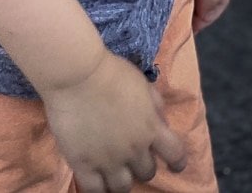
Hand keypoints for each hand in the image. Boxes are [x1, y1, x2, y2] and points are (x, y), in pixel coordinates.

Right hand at [41, 50, 185, 192]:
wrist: (76, 73)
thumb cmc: (109, 70)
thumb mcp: (141, 82)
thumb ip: (155, 105)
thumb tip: (161, 122)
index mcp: (152, 129)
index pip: (176, 155)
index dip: (175, 162)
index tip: (172, 164)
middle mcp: (135, 150)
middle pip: (146, 172)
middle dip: (140, 164)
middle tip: (128, 155)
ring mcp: (109, 160)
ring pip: (123, 186)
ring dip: (120, 179)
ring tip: (111, 171)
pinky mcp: (84, 163)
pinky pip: (94, 189)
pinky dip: (97, 188)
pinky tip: (94, 180)